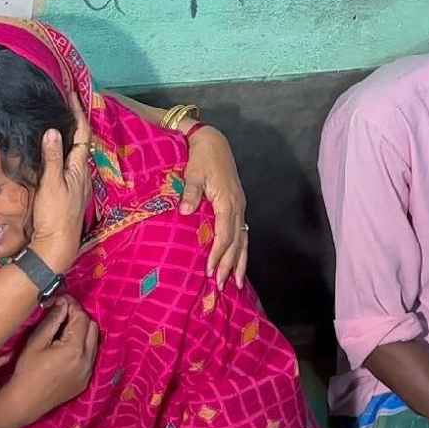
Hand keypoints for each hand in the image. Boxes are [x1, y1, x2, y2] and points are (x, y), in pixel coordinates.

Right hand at [1, 296, 98, 426]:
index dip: (72, 305)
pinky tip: (67, 347)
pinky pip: (90, 357)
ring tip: (64, 329)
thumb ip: (53, 320)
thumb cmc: (26, 371)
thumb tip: (63, 303)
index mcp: (75, 349)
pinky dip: (83, 347)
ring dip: (83, 331)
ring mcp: (88, 372)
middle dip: (79, 317)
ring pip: (94, 342)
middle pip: (92, 327)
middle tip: (62, 313)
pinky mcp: (85, 380)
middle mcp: (87, 360)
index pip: (81, 317)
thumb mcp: (36, 341)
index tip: (60, 300)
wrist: (24, 403)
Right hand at [30, 94, 92, 271]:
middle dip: (75, 120)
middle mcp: (82, 174)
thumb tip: (52, 130)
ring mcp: (78, 184)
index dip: (78, 112)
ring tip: (60, 121)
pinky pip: (70, 164)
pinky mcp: (71, 193)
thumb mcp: (51, 184)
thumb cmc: (55, 215)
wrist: (57, 245)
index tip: (72, 93)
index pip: (82, 133)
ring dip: (70, 136)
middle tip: (65, 102)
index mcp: (79, 168)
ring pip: (76, 153)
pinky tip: (56, 152)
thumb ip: (52, 157)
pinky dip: (65, 151)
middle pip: (81, 141)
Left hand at [180, 124, 247, 287]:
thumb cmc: (201, 157)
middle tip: (220, 286)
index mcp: (227, 201)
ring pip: (243, 239)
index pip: (225, 234)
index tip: (209, 270)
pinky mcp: (237, 205)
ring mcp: (239, 207)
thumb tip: (185, 212)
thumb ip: (190, 193)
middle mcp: (237, 207)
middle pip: (236, 241)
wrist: (213, 142)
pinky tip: (239, 262)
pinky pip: (242, 232)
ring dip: (239, 262)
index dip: (218, 254)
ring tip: (235, 283)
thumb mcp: (193, 173)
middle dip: (228, 265)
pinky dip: (241, 249)